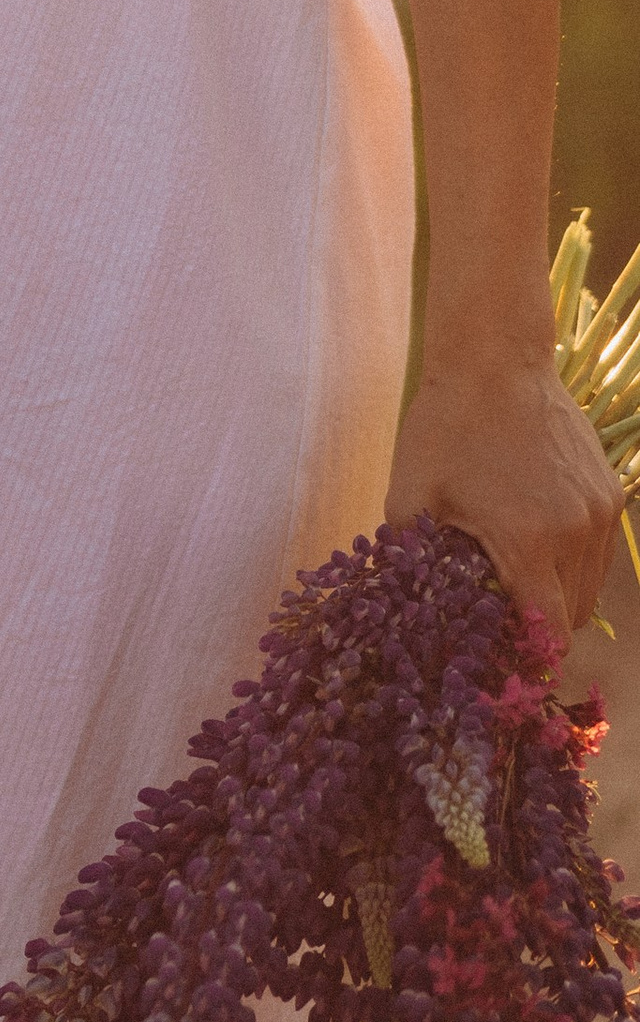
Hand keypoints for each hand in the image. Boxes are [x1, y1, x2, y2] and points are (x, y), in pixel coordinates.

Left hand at [385, 359, 625, 643]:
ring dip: (559, 593)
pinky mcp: (610, 490)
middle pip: (573, 616)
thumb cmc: (445, 425)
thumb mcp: (410, 494)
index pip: (548, 632)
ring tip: (516, 572)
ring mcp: (600, 511)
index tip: (506, 662)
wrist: (494, 359)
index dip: (529, 656)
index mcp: (529, 541)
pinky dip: (573, 559)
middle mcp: (577, 532)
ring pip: (591, 586)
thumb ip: (415, 559)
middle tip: (502, 614)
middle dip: (540, 627)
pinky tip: (535, 535)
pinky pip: (599, 550)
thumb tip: (412, 604)